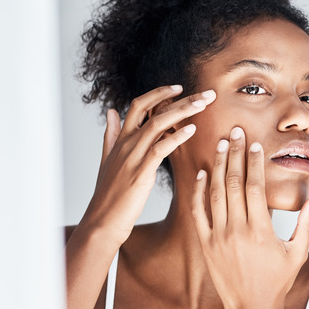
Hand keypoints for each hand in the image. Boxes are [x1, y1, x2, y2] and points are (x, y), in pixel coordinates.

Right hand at [79, 85, 215, 243]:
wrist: (102, 221)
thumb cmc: (108, 195)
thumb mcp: (107, 160)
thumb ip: (111, 135)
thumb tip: (111, 111)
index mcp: (121, 139)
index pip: (139, 105)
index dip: (159, 93)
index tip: (179, 87)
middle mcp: (127, 143)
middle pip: (153, 110)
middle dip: (181, 98)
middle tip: (206, 93)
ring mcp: (133, 157)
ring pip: (158, 124)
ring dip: (183, 111)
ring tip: (204, 104)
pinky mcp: (140, 173)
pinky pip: (159, 149)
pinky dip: (176, 138)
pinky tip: (192, 131)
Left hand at [191, 126, 308, 308]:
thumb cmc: (277, 281)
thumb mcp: (297, 254)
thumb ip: (307, 225)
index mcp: (260, 230)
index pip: (254, 186)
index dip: (253, 162)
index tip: (253, 143)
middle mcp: (237, 230)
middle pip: (233, 182)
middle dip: (233, 154)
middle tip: (234, 132)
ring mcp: (218, 236)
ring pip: (215, 192)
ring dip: (216, 165)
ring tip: (219, 143)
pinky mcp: (205, 243)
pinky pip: (199, 211)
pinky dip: (199, 190)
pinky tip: (201, 173)